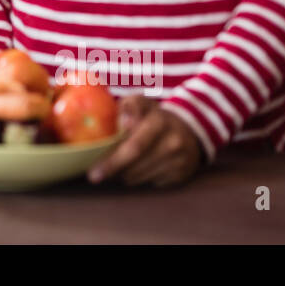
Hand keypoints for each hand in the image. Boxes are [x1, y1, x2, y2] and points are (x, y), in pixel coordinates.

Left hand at [87, 96, 204, 187]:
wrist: (190, 129)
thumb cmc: (155, 116)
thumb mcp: (141, 103)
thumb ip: (129, 107)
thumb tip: (123, 123)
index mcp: (159, 122)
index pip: (134, 147)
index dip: (113, 162)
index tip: (94, 172)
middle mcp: (172, 143)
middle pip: (135, 166)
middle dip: (113, 170)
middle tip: (96, 175)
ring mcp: (179, 161)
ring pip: (140, 177)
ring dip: (125, 173)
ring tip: (121, 163)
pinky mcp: (181, 175)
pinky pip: (150, 182)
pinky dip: (139, 177)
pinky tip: (139, 166)